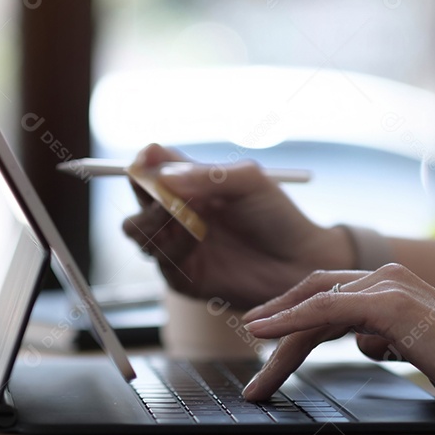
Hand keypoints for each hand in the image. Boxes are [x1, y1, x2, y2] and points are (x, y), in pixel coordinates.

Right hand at [122, 144, 352, 308]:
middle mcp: (178, 213)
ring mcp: (177, 245)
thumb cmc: (278, 218)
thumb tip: (162, 177)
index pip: (151, 168)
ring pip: (135, 230)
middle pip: (137, 198)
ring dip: (153, 219)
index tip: (149, 158)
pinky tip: (195, 237)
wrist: (298, 264)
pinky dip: (172, 244)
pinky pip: (158, 259)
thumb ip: (205, 175)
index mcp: (191, 184)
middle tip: (165, 194)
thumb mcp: (248, 182)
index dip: (144, 163)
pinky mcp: (181, 276)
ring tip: (184, 216)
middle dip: (144, 193)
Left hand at [240, 264, 434, 412]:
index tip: (264, 335)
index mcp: (391, 284)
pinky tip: (262, 333)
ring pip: (312, 306)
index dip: (291, 312)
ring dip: (276, 336)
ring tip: (257, 373)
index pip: (327, 294)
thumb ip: (387, 337)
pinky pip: (324, 311)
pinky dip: (288, 321)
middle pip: (313, 296)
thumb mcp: (415, 347)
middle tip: (249, 349)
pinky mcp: (388, 304)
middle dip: (276, 323)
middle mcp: (385, 276)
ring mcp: (386, 286)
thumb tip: (366, 342)